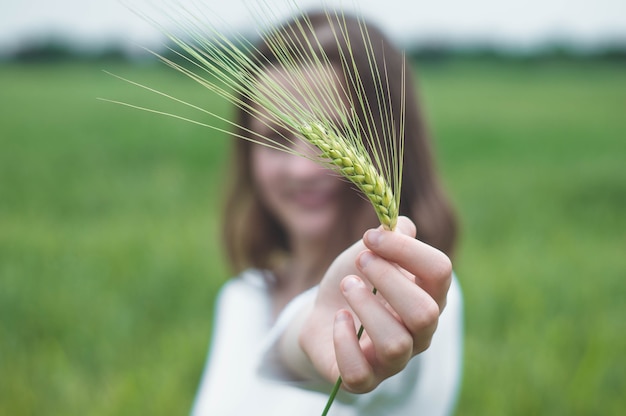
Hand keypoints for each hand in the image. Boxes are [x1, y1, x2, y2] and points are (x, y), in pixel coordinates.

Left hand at [298, 216, 451, 392]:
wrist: (322, 317)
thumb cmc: (354, 282)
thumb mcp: (366, 252)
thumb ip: (387, 237)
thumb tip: (401, 224)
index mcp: (428, 296)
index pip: (440, 272)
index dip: (406, 249)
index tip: (371, 237)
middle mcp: (420, 333)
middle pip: (425, 313)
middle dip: (388, 279)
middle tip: (360, 261)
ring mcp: (394, 361)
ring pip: (396, 343)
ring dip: (366, 306)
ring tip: (346, 285)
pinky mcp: (364, 380)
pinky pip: (360, 372)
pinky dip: (344, 342)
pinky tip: (339, 319)